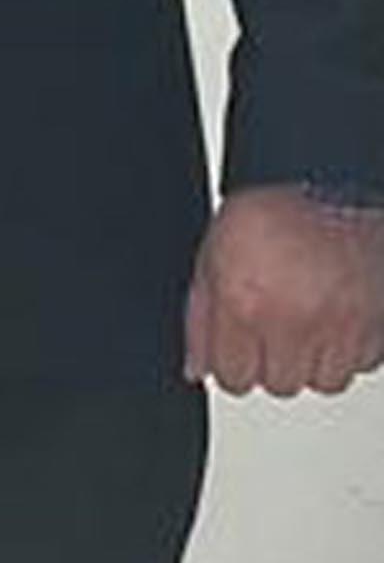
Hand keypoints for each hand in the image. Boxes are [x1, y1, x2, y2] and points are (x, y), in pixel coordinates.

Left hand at [184, 188, 383, 397]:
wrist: (331, 178)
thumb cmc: (272, 209)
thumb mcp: (213, 256)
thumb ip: (202, 319)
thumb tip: (198, 368)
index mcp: (246, 304)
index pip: (234, 378)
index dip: (236, 362)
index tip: (243, 345)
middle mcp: (296, 319)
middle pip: (280, 384)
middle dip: (276, 360)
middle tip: (279, 323)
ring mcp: (343, 323)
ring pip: (324, 380)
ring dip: (316, 358)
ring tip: (310, 319)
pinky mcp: (380, 321)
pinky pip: (363, 361)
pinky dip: (351, 346)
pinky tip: (338, 314)